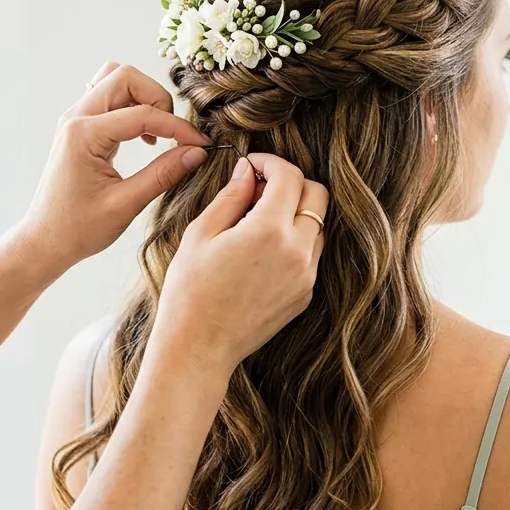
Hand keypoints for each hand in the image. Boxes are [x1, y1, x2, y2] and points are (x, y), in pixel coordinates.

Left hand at [15, 62, 210, 279]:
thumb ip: (163, 174)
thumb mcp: (126, 205)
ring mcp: (75, 120)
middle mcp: (76, 118)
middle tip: (173, 133)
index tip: (200, 145)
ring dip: (143, 98)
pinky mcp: (80, 128)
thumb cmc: (78, 229)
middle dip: (157, 99)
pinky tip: (144, 140)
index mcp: (84, 135)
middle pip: (125, 77)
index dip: (178, 127)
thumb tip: (197, 153)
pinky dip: (132, 108)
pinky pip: (109, 99)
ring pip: (115, 80)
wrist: (45, 241)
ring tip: (157, 133)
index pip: (142, 113)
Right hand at [150, 154, 328, 376]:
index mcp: (268, 230)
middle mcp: (297, 251)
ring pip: (318, 225)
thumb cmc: (190, 290)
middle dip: (292, 182)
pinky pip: (311, 254)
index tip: (253, 166)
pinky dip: (295, 241)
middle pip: (317, 195)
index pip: (290, 176)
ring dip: (295, 212)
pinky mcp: (306, 295)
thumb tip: (247, 171)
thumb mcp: (201, 234)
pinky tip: (263, 251)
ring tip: (257, 222)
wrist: (199, 346)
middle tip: (260, 189)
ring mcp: (306, 276)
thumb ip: (230, 197)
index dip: (271, 163)